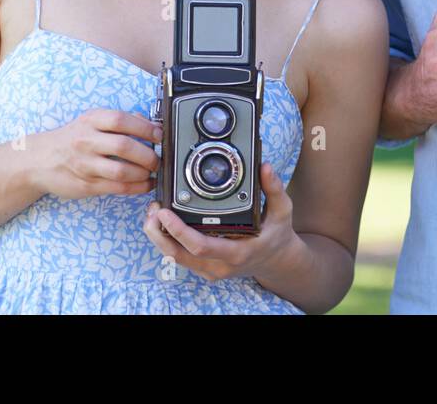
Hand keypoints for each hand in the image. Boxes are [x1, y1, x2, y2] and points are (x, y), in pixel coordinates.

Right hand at [31, 108, 160, 198]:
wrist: (39, 160)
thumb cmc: (71, 138)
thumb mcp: (91, 121)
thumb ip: (119, 121)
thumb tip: (149, 124)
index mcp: (91, 120)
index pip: (121, 120)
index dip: (145, 127)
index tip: (159, 134)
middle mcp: (87, 141)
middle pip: (123, 146)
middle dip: (147, 154)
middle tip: (158, 158)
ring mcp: (86, 165)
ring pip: (121, 171)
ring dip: (143, 173)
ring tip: (152, 172)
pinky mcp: (86, 185)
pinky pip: (117, 188)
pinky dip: (137, 187)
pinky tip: (145, 184)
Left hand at [142, 162, 300, 283]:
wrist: (277, 261)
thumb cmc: (277, 236)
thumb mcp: (283, 211)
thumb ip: (274, 189)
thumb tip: (265, 167)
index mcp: (238, 252)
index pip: (200, 247)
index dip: (178, 231)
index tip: (165, 211)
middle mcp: (220, 265)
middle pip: (178, 255)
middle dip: (159, 233)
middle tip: (153, 208)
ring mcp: (210, 269)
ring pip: (175, 258)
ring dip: (159, 237)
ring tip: (153, 212)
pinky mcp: (204, 268)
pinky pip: (180, 257)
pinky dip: (167, 240)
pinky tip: (162, 222)